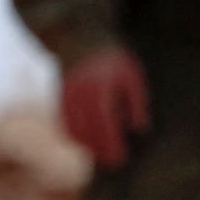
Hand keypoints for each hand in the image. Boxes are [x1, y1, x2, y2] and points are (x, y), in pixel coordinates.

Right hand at [58, 45, 149, 169]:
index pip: (104, 126)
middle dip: (100, 151)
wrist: (75, 36)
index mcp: (97, 90)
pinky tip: (90, 142)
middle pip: (87, 134)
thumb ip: (137, 101)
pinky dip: (78, 137)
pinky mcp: (59, 101)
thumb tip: (140, 129)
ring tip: (103, 155)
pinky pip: (67, 126)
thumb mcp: (130, 73)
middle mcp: (78, 97)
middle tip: (114, 162)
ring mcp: (65, 99)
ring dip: (88, 146)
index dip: (112, 145)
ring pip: (75, 132)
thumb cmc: (108, 57)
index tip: (121, 159)